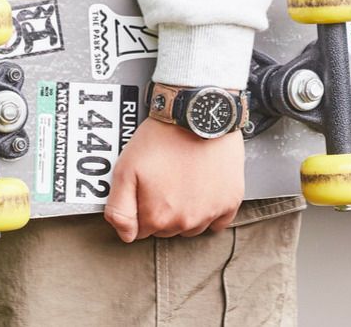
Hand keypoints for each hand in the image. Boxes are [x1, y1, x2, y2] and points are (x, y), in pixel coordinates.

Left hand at [104, 118, 244, 242]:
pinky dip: (210, 208)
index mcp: (158, 218)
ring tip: (183, 177)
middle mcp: (186, 223)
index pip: (143, 230)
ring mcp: (210, 214)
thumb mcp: (126, 168)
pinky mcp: (230, 202)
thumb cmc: (162, 138)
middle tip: (164, 176)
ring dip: (186, 209)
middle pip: (168, 229)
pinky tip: (203, 186)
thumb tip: (126, 235)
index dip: (141, 206)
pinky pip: (218, 221)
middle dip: (163, 208)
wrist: (197, 114)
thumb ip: (119, 209)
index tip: (146, 185)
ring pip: (192, 226)